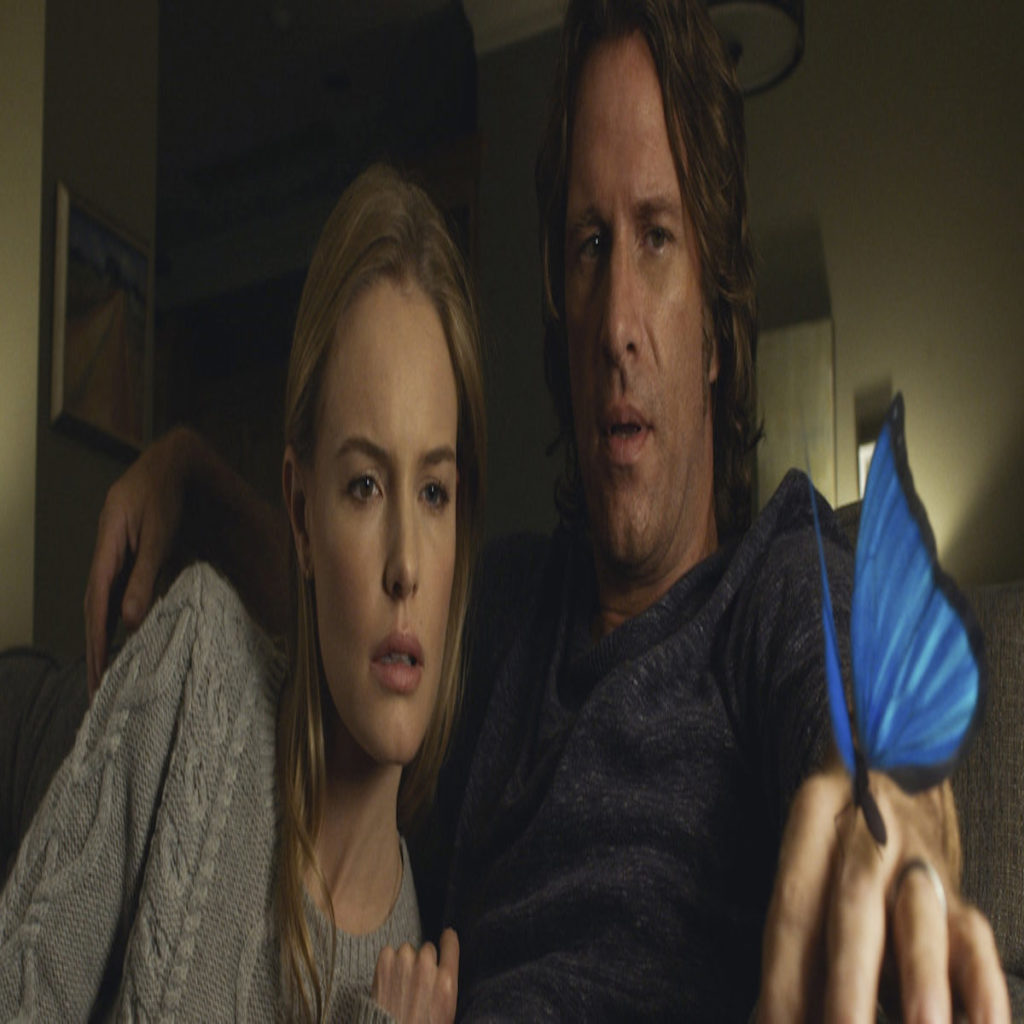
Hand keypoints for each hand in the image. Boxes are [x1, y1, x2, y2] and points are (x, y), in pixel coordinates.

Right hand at [84, 427, 193, 695]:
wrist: (169, 462)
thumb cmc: (165, 494)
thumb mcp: (158, 534)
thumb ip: (144, 576)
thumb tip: (129, 620)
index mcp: (106, 551)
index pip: (96, 607)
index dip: (96, 644)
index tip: (96, 676)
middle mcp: (105, 555)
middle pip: (94, 611)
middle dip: (94, 650)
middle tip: (95, 690)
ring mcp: (114, 554)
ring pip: (104, 603)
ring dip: (104, 637)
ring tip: (106, 672)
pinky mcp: (128, 554)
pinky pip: (118, 592)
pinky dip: (117, 617)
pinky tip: (125, 635)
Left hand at [372, 928, 458, 1023]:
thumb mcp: (446, 1011)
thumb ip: (447, 984)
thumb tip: (445, 963)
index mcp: (446, 981)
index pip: (451, 942)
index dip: (447, 940)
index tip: (445, 938)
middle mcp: (426, 967)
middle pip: (427, 949)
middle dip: (423, 961)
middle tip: (415, 983)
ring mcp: (404, 962)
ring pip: (407, 950)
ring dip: (404, 962)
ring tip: (400, 985)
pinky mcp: (385, 962)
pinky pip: (388, 951)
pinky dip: (388, 963)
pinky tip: (388, 981)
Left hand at [758, 764, 1008, 1021]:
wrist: (898, 762)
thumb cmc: (839, 821)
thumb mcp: (806, 840)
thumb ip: (793, 919)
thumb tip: (766, 1010)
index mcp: (816, 818)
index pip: (795, 906)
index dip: (783, 973)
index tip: (771, 1022)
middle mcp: (871, 838)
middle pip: (854, 912)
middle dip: (847, 986)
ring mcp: (921, 864)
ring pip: (920, 923)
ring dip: (919, 985)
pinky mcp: (961, 893)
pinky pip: (976, 940)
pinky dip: (983, 987)